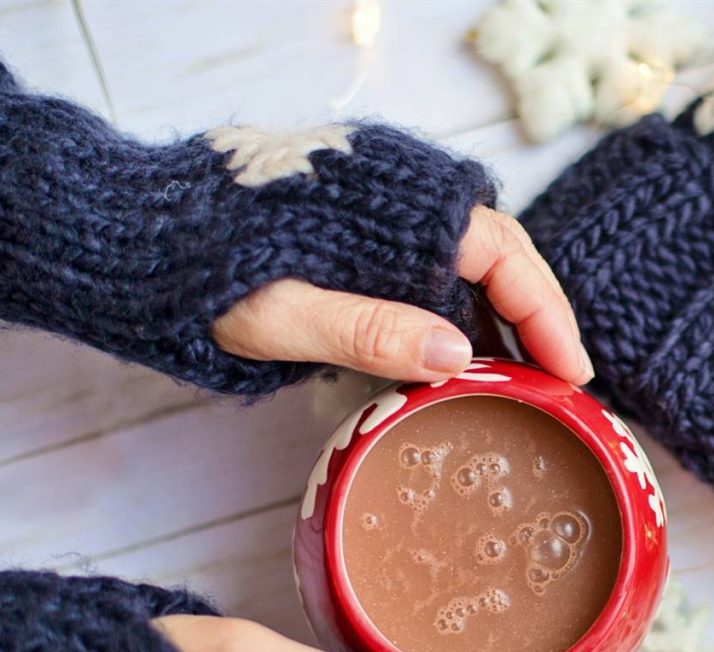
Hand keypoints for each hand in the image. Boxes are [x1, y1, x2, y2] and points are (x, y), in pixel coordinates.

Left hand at [214, 206, 591, 383]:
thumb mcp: (283, 313)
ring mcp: (376, 223)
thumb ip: (368, 330)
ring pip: (460, 271)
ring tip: (517, 386)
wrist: (141, 242)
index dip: (546, 314)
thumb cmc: (202, 274)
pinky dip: (447, 322)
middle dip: (532, 321)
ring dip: (493, 325)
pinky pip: (422, 280)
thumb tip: (459, 354)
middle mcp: (395, 203)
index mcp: (392, 207)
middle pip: (494, 258)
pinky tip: (451, 365)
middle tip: (557, 386)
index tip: (573, 374)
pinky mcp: (355, 246)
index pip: (501, 255)